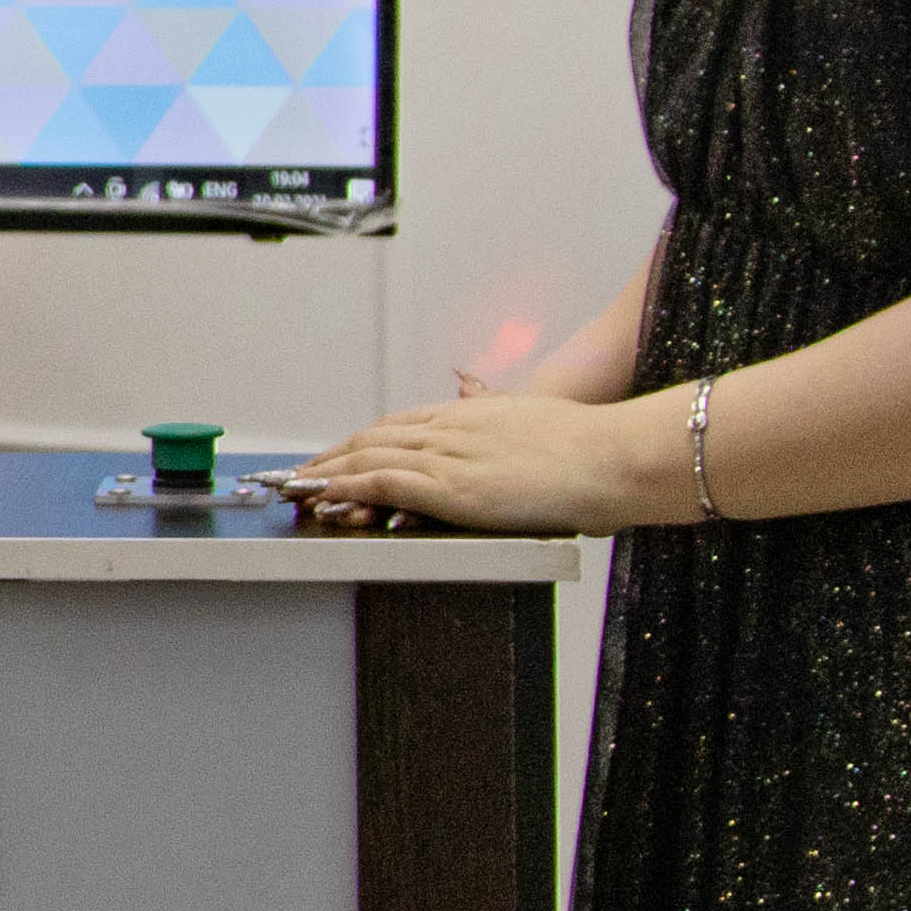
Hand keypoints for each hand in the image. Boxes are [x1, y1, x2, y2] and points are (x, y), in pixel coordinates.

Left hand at [294, 387, 669, 535]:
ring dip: (327, 471)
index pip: (402, 424)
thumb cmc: (595, 449)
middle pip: (376, 437)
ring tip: (294, 488)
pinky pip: (383, 481)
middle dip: (334, 455)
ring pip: (369, 456)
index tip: (339, 451)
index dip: (365, 439)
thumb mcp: (543, 429)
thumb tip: (511, 441)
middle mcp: (453, 428)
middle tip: (301, 472)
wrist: (616, 455)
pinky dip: (346, 485)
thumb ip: (515, 432)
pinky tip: (323, 495)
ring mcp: (449, 455)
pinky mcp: (450, 486)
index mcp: (474, 416)